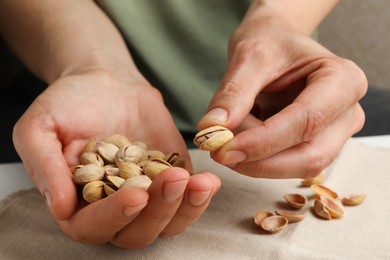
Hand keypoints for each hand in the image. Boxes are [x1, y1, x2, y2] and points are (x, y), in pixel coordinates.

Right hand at [13, 70, 220, 247]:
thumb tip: (60, 207)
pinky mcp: (170, 179)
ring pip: (166, 222)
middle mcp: (112, 206)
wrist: (106, 83)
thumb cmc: (68, 104)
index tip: (136, 195)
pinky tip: (209, 181)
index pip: (92, 226)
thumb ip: (45, 166)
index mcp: (77, 202)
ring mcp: (146, 195)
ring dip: (185, 208)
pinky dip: (199, 195)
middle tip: (173, 180)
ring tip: (199, 183)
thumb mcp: (40, 127)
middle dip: (157, 212)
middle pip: (136, 233)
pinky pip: (187, 199)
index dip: (114, 217)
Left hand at [198, 16, 366, 178]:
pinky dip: (259, 160)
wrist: (278, 43)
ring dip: (257, 161)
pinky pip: (290, 165)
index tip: (225, 148)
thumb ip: (233, 92)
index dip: (264, 141)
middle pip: (310, 155)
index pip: (307, 120)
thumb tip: (212, 129)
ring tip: (230, 136)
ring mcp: (336, 133)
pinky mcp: (318, 145)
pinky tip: (240, 141)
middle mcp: (348, 111)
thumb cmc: (271, 42)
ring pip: (300, 166)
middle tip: (220, 153)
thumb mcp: (249, 56)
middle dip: (261, 161)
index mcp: (343, 80)